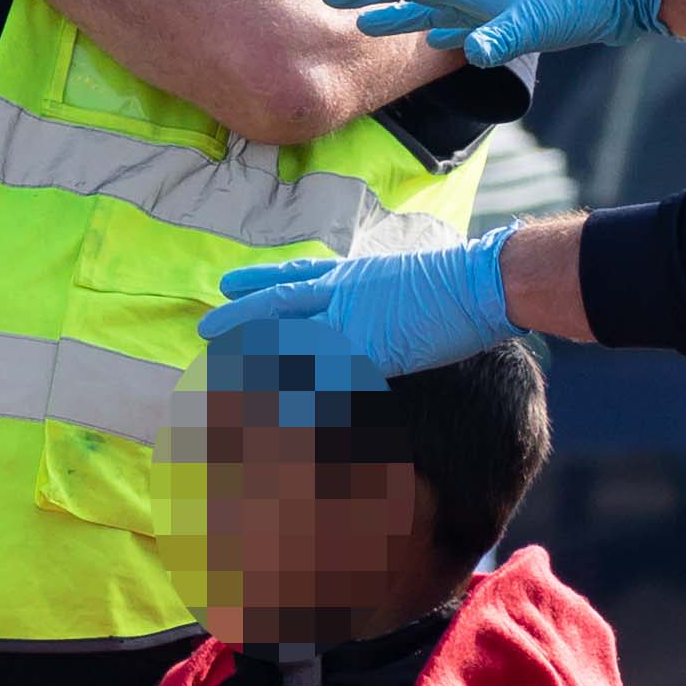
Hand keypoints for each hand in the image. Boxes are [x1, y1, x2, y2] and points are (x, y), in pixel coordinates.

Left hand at [200, 229, 520, 389]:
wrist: (481, 280)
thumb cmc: (458, 280)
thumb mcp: (406, 277)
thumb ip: (379, 291)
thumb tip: (376, 301)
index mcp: (352, 274)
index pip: (293, 276)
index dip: (257, 280)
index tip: (228, 285)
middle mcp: (343, 293)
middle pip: (276, 303)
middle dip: (238, 317)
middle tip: (203, 330)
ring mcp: (351, 320)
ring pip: (288, 340)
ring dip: (255, 360)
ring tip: (220, 374)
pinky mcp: (365, 350)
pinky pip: (321, 378)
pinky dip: (297, 396)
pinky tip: (270, 411)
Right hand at [315, 0, 666, 68]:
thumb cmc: (577, 1)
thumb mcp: (537, 21)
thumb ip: (502, 36)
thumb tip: (471, 53)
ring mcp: (485, 3)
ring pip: (426, 9)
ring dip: (395, 16)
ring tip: (363, 24)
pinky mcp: (503, 19)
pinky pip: (454, 25)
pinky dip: (433, 30)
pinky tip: (429, 39)